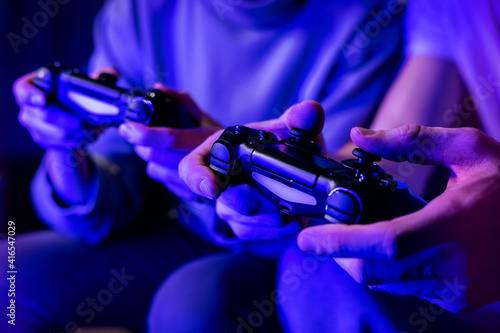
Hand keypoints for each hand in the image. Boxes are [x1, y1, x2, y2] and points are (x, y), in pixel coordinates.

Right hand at [13, 67, 117, 203]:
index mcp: (35, 86)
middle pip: (43, 115)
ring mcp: (34, 124)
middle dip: (65, 119)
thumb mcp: (86, 82)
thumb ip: (101, 75)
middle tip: (80, 121)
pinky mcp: (43, 139)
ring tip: (92, 130)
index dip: (30, 94)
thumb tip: (113, 73)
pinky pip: (59, 145)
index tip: (42, 99)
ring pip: (54, 133)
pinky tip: (88, 137)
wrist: (71, 116)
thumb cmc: (74, 94)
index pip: (23, 90)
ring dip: (76, 133)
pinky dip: (77, 141)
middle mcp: (30, 106)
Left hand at [118, 84, 220, 199]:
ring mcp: (195, 182)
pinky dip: (160, 169)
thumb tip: (159, 89)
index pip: (171, 138)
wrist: (240, 170)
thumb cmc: (219, 141)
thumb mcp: (204, 118)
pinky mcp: (190, 195)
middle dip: (142, 143)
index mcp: (204, 139)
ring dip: (151, 157)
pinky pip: (162, 179)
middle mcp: (201, 162)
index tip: (128, 128)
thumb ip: (182, 102)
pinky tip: (168, 162)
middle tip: (138, 134)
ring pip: (154, 168)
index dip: (146, 134)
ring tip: (158, 148)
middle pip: (155, 155)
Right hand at [179, 100, 324, 239]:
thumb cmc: (283, 146)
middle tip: (287, 197)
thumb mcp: (292, 130)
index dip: (197, 179)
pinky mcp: (245, 229)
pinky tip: (296, 219)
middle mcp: (219, 183)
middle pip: (230, 203)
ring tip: (297, 206)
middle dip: (261, 202)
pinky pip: (258, 238)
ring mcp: (230, 209)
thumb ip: (299, 119)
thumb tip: (310, 111)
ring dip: (275, 219)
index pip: (192, 168)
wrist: (296, 168)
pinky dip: (281, 231)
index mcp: (220, 152)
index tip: (214, 188)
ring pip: (247, 225)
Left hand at [298, 125, 499, 312]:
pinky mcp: (458, 302)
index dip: (337, 243)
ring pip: (385, 284)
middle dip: (340, 253)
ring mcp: (455, 292)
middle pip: (372, 271)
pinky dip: (386, 270)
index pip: (381, 245)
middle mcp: (452, 269)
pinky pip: (405, 290)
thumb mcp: (470, 150)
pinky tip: (388, 246)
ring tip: (354, 234)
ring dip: (360, 262)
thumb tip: (359, 137)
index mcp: (452, 227)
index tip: (307, 238)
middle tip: (325, 231)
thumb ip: (410, 142)